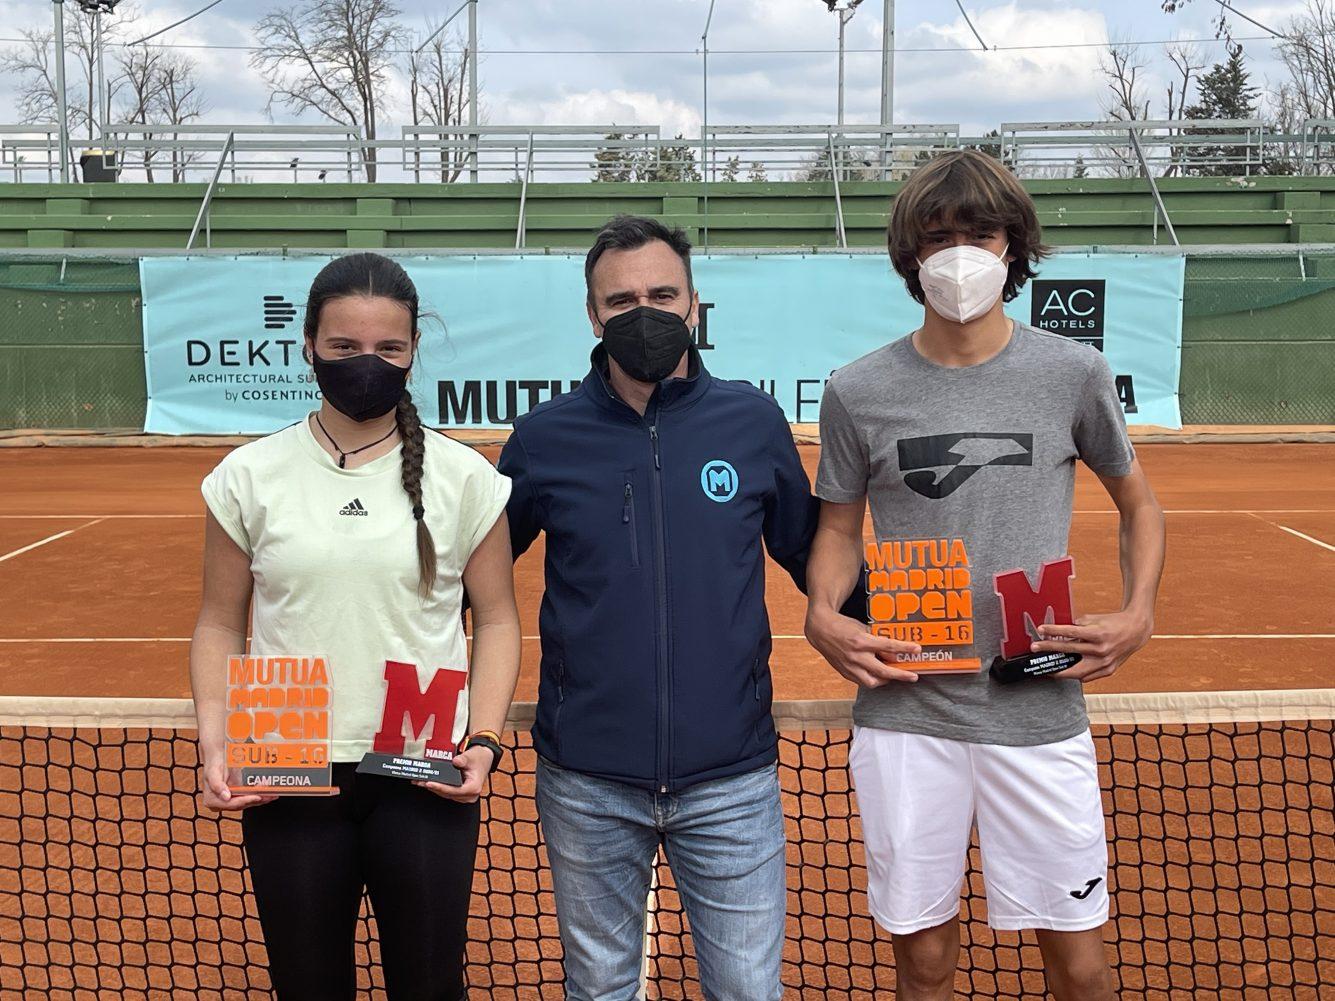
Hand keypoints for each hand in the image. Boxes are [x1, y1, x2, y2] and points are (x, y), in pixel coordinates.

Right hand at [199, 755, 279, 811]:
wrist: (217, 756)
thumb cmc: (214, 763)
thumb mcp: (212, 772)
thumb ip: (217, 785)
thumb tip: (226, 797)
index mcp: (212, 801)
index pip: (232, 804)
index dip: (246, 801)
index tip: (257, 797)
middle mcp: (221, 803)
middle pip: (242, 804)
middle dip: (257, 800)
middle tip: (269, 795)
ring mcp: (230, 800)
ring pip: (247, 802)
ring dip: (261, 799)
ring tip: (272, 794)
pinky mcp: (237, 796)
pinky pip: (249, 797)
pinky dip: (259, 795)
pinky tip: (268, 793)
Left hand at [414, 745, 493, 802]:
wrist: (484, 757)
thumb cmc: (479, 758)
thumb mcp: (471, 756)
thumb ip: (463, 759)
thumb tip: (455, 761)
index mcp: (473, 787)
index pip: (454, 790)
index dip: (441, 787)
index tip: (430, 783)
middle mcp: (469, 795)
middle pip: (448, 793)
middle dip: (433, 787)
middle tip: (420, 781)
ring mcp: (464, 796)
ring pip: (445, 794)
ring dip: (434, 788)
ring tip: (421, 781)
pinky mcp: (460, 794)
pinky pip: (447, 792)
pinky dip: (438, 787)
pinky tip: (428, 782)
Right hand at [805, 607, 921, 686]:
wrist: (820, 630)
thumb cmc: (843, 626)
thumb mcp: (862, 628)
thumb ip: (876, 640)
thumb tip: (893, 650)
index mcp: (861, 641)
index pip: (888, 646)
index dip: (904, 648)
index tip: (917, 649)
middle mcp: (856, 656)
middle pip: (883, 670)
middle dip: (901, 675)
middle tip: (913, 676)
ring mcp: (849, 666)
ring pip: (872, 681)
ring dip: (885, 680)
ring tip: (893, 676)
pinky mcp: (844, 672)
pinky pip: (862, 681)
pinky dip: (872, 679)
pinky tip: (878, 675)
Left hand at [1031, 610, 1153, 682]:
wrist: (1136, 631)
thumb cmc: (1113, 623)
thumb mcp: (1094, 619)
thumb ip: (1077, 626)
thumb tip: (1058, 633)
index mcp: (1098, 634)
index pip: (1071, 632)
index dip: (1054, 630)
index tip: (1041, 629)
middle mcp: (1101, 650)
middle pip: (1070, 651)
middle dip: (1049, 649)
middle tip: (1035, 648)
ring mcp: (1105, 662)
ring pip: (1077, 671)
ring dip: (1059, 670)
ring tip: (1046, 668)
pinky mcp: (1108, 670)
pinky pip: (1087, 677)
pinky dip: (1075, 675)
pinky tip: (1064, 673)